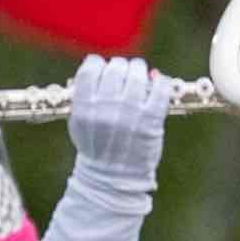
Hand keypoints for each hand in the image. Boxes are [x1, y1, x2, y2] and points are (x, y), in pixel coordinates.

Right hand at [59, 53, 173, 189]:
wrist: (113, 177)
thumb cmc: (96, 146)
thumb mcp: (79, 122)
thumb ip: (84, 95)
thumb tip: (97, 65)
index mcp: (85, 108)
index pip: (90, 70)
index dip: (97, 63)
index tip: (102, 66)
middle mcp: (106, 108)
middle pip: (114, 69)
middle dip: (119, 66)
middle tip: (124, 71)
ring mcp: (130, 114)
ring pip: (136, 74)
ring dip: (138, 69)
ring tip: (139, 73)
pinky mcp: (151, 120)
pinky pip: (159, 90)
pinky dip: (160, 81)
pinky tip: (157, 81)